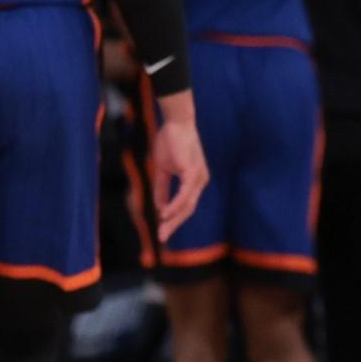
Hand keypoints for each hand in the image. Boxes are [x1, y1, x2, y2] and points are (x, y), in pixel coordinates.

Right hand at [148, 116, 211, 237]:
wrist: (175, 123)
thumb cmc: (169, 142)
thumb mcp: (163, 169)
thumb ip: (162, 188)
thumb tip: (159, 207)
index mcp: (194, 181)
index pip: (186, 206)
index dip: (174, 219)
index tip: (162, 231)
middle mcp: (200, 182)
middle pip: (188, 210)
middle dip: (174, 225)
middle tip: (162, 238)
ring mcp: (198, 178)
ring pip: (187, 205)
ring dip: (174, 220)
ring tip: (162, 230)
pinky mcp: (192, 172)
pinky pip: (184, 194)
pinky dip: (174, 205)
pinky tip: (164, 214)